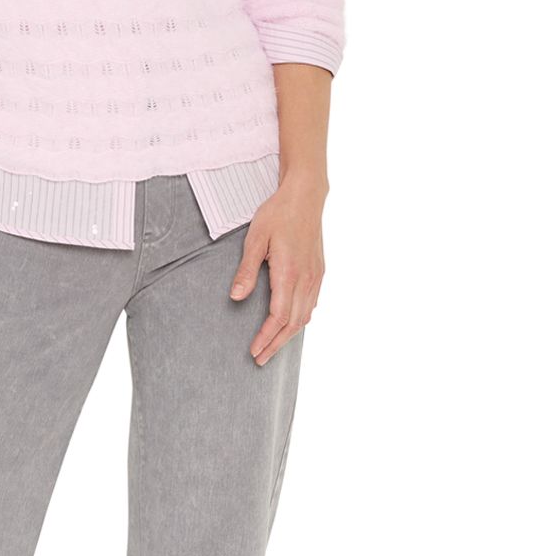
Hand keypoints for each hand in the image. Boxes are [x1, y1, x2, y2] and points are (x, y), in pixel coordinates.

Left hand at [229, 174, 325, 366]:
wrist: (306, 195)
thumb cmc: (278, 214)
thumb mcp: (255, 239)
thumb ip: (246, 271)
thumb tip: (236, 297)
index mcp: (289, 272)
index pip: (278, 316)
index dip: (266, 337)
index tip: (254, 351)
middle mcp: (306, 278)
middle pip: (293, 323)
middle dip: (276, 344)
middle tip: (260, 360)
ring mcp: (316, 276)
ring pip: (305, 316)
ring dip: (289, 335)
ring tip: (273, 348)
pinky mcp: (319, 271)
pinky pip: (312, 304)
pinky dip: (301, 320)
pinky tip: (291, 324)